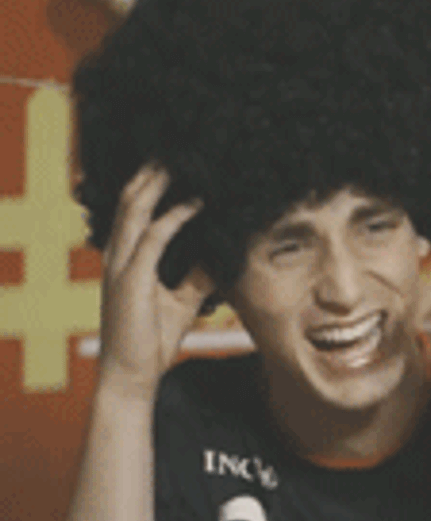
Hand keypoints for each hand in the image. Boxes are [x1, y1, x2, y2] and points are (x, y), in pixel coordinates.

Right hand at [96, 165, 211, 402]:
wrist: (132, 374)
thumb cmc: (153, 338)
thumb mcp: (184, 300)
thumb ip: (198, 275)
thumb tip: (220, 255)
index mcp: (127, 257)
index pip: (136, 209)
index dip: (153, 184)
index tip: (178, 163)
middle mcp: (119, 255)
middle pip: (131, 199)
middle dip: (152, 171)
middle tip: (178, 147)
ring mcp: (121, 265)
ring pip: (135, 210)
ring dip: (158, 183)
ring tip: (180, 158)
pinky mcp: (131, 279)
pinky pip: (153, 239)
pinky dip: (174, 217)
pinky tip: (195, 203)